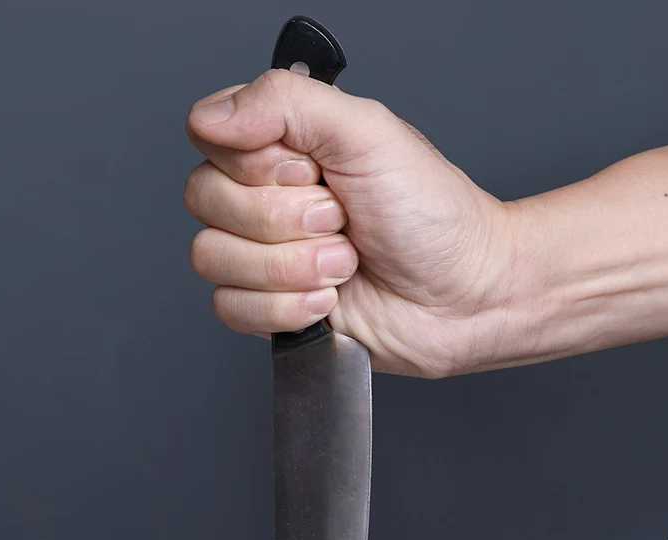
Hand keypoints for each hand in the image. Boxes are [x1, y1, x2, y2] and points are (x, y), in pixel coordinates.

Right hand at [184, 70, 518, 377]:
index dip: (255, 161)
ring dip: (291, 267)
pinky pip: (229, 308)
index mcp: (281, 145)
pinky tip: (329, 300)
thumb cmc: (432, 216)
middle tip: (341, 220)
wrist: (463, 297)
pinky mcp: (267, 308)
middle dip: (284, 219)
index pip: (209, 137)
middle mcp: (263, 197)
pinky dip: (287, 308)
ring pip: (212, 257)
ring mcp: (262, 255)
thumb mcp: (368, 133)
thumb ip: (286, 103)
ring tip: (344, 263)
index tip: (312, 170)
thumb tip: (211, 117)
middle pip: (204, 200)